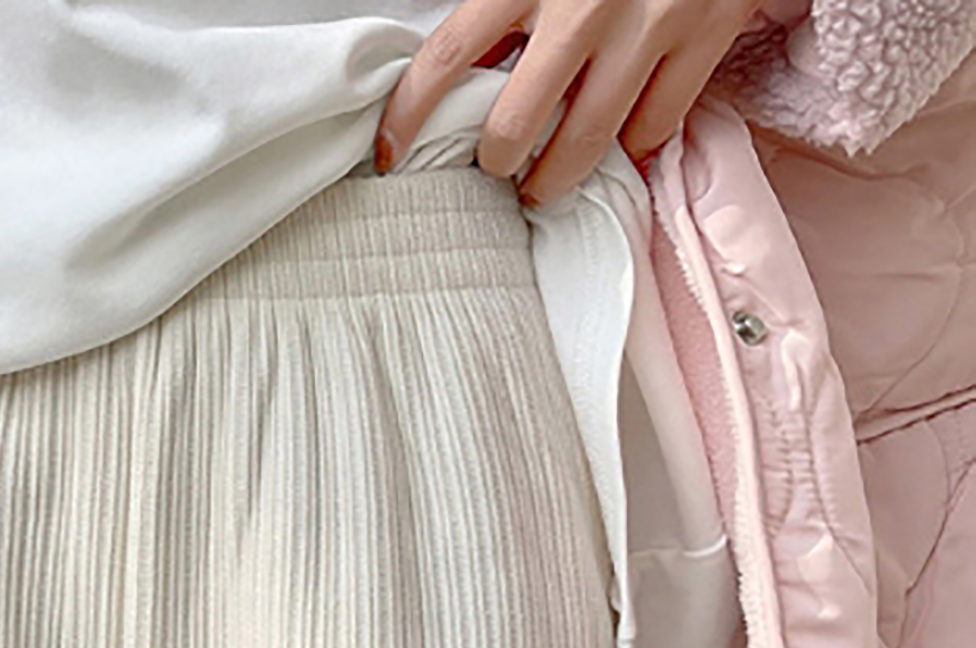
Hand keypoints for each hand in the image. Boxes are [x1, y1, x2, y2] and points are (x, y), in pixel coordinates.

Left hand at [373, 0, 765, 204]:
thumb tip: (449, 54)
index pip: (446, 58)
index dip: (407, 116)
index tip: (389, 153)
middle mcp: (583, 6)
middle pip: (513, 127)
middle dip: (495, 160)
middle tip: (495, 166)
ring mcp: (647, 25)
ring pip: (585, 144)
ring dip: (554, 179)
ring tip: (542, 185)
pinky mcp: (704, 36)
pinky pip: (655, 126)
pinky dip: (632, 148)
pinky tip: (616, 147)